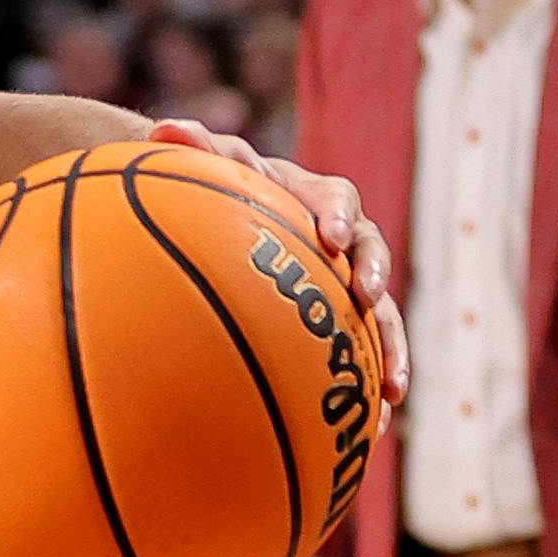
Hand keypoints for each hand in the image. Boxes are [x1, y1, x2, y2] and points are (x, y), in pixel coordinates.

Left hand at [144, 119, 406, 408]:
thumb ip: (194, 147)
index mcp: (311, 197)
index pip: (336, 200)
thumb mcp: (205, 167)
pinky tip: (374, 432)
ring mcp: (343, 283)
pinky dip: (371, 387)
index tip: (330, 236)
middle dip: (374, 275)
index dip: (337, 215)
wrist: (221, 218)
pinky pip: (366, 356)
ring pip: (381, 314)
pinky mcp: (341, 323)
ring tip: (392, 391)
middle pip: (371, 254)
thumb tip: (165, 124)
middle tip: (366, 296)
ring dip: (391, 348)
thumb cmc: (212, 188)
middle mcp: (338, 240)